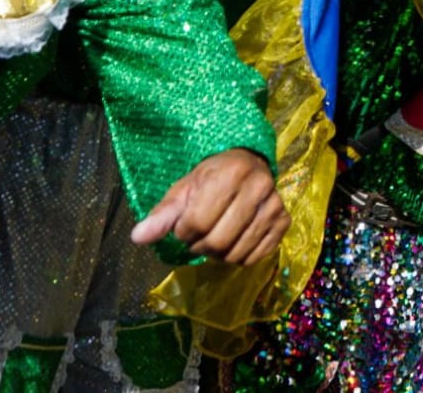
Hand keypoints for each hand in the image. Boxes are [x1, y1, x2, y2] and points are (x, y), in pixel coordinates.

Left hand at [129, 148, 286, 265]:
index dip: (183, 232)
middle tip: (198, 236)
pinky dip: (240, 257)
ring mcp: (275, 205)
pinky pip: (256, 257)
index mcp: (230, 173)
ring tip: (215, 238)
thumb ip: (161, 215)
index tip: (184, 225)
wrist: (248, 165)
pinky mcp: (284, 221)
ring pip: (237, 253)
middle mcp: (259, 186)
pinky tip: (234, 242)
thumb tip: (138, 238)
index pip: (197, 222)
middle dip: (200, 246)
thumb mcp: (183, 190)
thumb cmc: (210, 178)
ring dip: (218, 255)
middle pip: (218, 241)